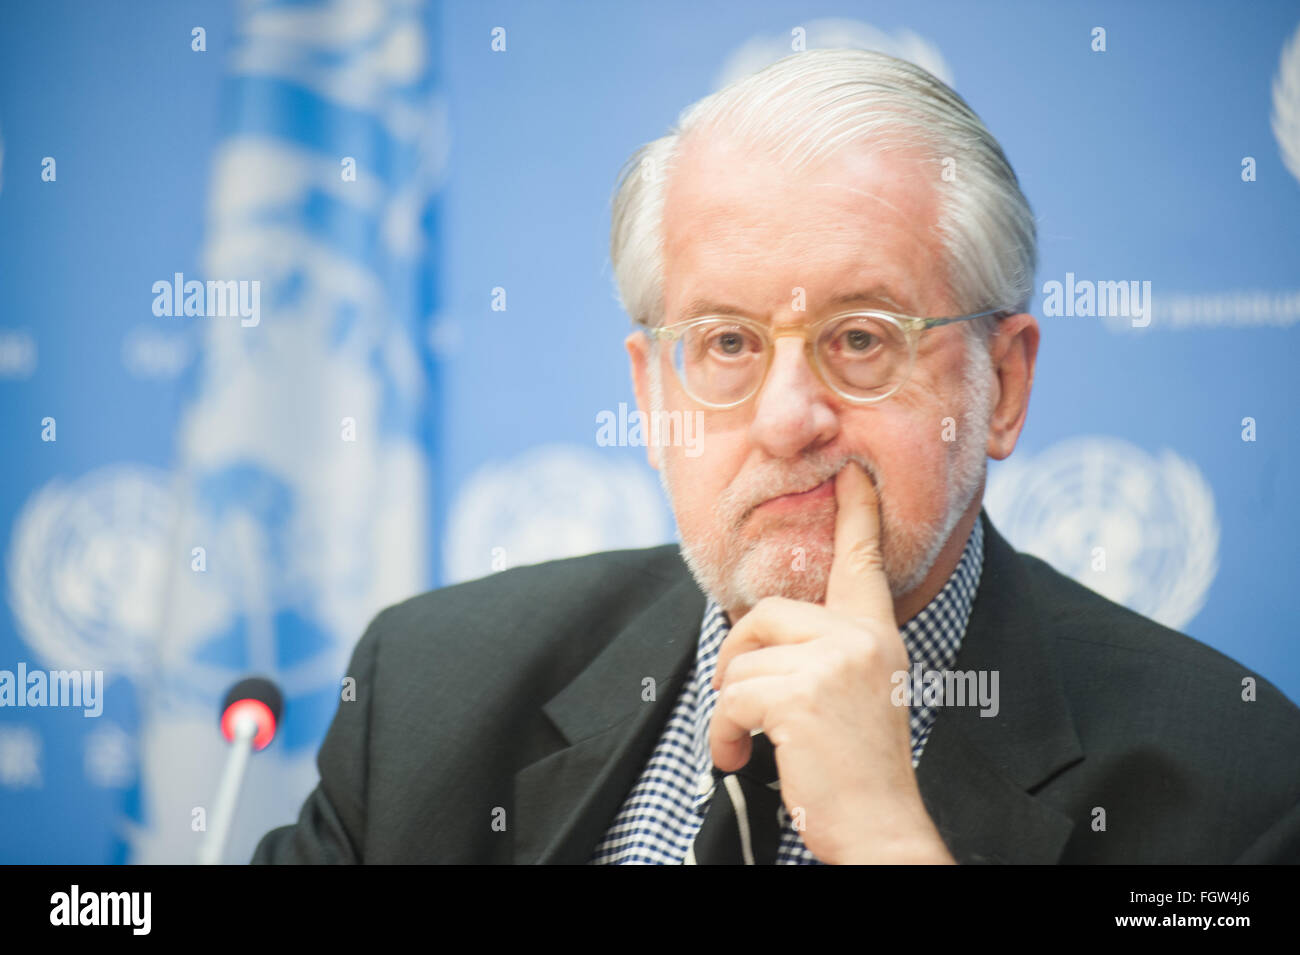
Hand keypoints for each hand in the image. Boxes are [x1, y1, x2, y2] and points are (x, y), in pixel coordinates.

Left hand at [709, 461, 954, 863]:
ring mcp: (834, 663)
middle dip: (736, 657)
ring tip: (746, 743)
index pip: (863, 562)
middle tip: (738, 704)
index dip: (855, 515)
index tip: (852, 473)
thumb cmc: (857, 768)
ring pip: (741, 662)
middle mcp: (861, 638)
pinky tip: (738, 757)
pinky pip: (731, 698)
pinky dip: (723, 733)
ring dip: (729, 709)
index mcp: (876, 634)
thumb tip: (758, 635)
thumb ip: (826, 651)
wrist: (878, 827)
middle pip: (763, 614)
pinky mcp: (802, 696)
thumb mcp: (856, 693)